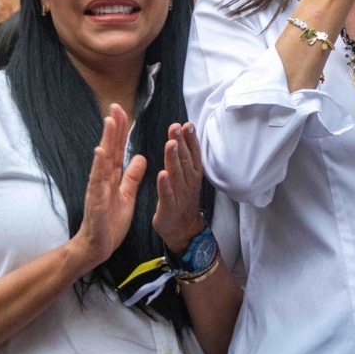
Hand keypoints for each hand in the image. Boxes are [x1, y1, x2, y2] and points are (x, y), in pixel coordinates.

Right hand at [69, 104, 146, 273]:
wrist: (98, 245)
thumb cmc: (111, 221)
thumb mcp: (127, 194)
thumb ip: (132, 176)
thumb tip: (139, 157)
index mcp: (112, 176)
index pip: (117, 149)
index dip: (120, 131)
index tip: (122, 111)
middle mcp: (103, 178)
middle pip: (109, 149)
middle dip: (113, 128)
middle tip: (115, 107)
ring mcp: (97, 188)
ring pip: (102, 160)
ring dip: (106, 140)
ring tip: (109, 122)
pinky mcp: (95, 200)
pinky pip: (97, 181)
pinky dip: (98, 166)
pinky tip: (100, 153)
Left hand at [153, 123, 208, 253]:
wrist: (183, 229)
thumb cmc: (182, 200)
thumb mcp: (187, 177)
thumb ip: (184, 159)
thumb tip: (181, 137)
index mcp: (192, 174)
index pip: (192, 153)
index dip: (190, 139)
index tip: (186, 124)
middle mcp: (189, 182)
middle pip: (184, 159)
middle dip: (181, 142)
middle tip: (176, 126)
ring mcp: (180, 194)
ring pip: (177, 174)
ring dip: (173, 159)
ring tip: (170, 144)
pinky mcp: (169, 207)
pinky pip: (167, 194)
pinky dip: (165, 185)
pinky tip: (162, 174)